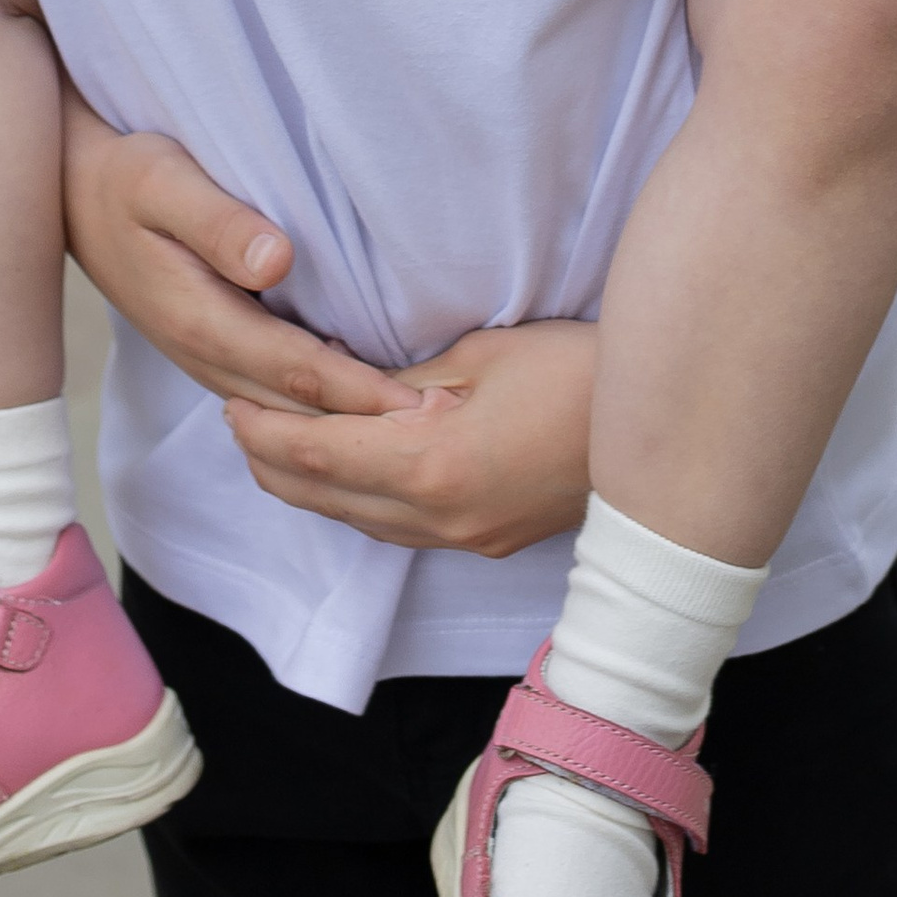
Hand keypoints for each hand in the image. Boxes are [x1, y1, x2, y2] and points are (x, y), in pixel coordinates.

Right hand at [61, 104, 416, 419]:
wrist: (71, 193)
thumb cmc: (125, 176)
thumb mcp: (163, 180)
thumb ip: (218, 221)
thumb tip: (276, 261)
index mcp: (197, 318)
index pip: (295, 370)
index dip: (358, 392)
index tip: (418, 408)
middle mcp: (201, 353)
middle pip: (296, 406)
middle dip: (364, 425)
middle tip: (439, 435)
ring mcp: (205, 358)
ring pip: (283, 409)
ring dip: (343, 424)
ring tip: (413, 433)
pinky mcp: (211, 348)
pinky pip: (269, 392)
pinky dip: (316, 407)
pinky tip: (359, 407)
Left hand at [228, 319, 597, 558]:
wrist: (666, 432)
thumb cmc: (579, 373)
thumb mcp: (484, 355)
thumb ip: (411, 382)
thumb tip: (362, 392)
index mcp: (430, 465)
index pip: (316, 454)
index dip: (264, 429)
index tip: (230, 401)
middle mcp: (439, 517)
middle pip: (325, 498)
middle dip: (272, 460)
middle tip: (237, 418)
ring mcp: (466, 538)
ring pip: (359, 522)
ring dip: (311, 486)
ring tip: (276, 445)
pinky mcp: (487, 541)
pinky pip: (398, 529)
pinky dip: (358, 501)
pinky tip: (350, 473)